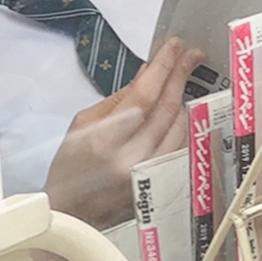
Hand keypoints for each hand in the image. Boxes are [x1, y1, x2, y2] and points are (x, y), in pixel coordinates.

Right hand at [44, 37, 203, 229]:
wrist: (72, 214)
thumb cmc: (70, 167)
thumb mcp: (81, 124)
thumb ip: (117, 99)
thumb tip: (148, 74)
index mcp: (104, 140)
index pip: (143, 95)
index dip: (162, 67)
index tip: (174, 46)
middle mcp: (131, 158)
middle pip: (167, 109)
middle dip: (181, 75)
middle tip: (192, 54)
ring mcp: (149, 175)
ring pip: (179, 127)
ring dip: (184, 99)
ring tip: (184, 78)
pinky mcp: (159, 186)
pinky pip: (180, 147)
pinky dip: (182, 125)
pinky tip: (181, 111)